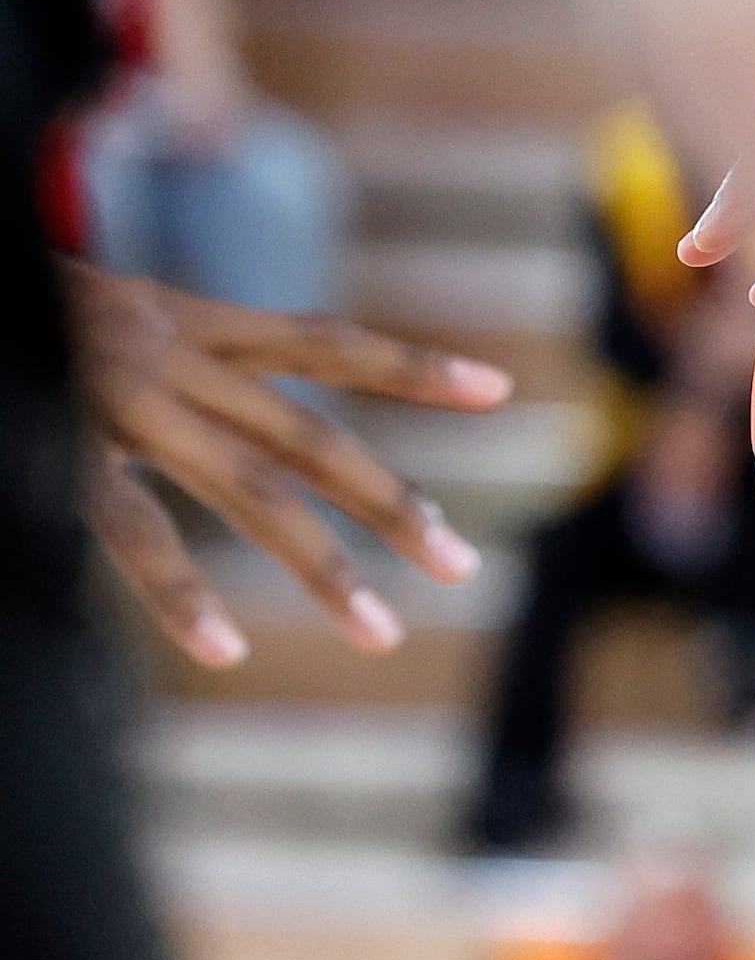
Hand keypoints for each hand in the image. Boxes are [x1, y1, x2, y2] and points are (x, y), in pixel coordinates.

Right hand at [65, 261, 507, 664]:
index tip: (501, 393)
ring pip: (251, 491)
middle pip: (312, 438)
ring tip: (380, 632)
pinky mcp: (59, 443)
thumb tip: (224, 411)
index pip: (322, 343)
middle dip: (392, 504)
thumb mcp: (97, 315)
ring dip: (320, 566)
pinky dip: (177, 592)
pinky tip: (222, 649)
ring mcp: (120, 402)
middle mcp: (168, 357)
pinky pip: (132, 530)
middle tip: (462, 567)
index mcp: (181, 318)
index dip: (410, 366)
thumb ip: (168, 361)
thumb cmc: (14, 309)